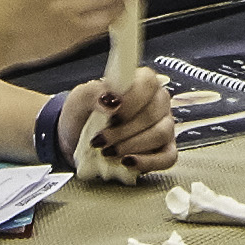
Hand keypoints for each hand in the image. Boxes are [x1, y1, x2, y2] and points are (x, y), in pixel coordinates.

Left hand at [72, 65, 182, 180]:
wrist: (77, 143)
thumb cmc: (82, 118)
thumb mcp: (79, 99)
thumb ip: (93, 93)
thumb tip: (111, 101)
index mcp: (140, 83)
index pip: (148, 82)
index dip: (132, 99)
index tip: (113, 113)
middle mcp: (156, 103)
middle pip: (154, 112)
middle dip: (124, 130)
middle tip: (102, 139)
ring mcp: (164, 127)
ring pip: (160, 134)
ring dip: (131, 145)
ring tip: (109, 151)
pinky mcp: (165, 152)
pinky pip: (168, 158)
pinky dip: (147, 162)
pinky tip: (127, 162)